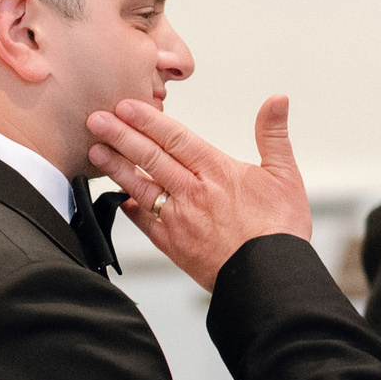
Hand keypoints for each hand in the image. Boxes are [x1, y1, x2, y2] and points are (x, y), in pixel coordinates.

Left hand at [85, 97, 311, 289]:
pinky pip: (144, 221)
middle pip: (150, 158)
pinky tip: (117, 195)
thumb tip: (277, 100)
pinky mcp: (173, 245)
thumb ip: (273, 134)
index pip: (175, 138)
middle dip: (120, 136)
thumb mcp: (284, 175)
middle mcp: (193, 193)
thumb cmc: (279, 231)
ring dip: (116, 167)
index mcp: (217, 172)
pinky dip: (129, 207)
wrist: (270, 279)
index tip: (125, 106)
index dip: (147, 120)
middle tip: (96, 119)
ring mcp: (179, 220)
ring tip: (96, 150)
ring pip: (141, 187)